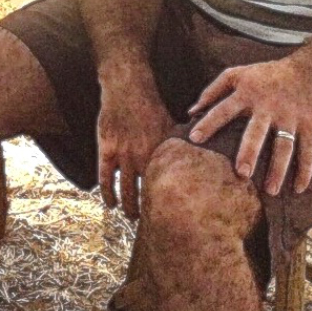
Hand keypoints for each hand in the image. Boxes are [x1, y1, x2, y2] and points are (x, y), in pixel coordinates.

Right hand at [97, 84, 176, 216]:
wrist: (128, 88)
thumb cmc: (152, 106)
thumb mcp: (172, 124)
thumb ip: (183, 144)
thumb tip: (206, 154)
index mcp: (162, 150)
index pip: (167, 182)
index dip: (171, 200)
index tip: (175, 214)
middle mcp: (143, 154)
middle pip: (146, 191)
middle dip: (149, 210)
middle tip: (153, 223)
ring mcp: (123, 153)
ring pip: (125, 188)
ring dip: (129, 206)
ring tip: (132, 218)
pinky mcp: (106, 149)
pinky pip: (106, 177)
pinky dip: (107, 193)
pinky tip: (110, 205)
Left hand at [186, 57, 311, 195]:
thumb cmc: (268, 75)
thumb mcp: (239, 74)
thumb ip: (213, 90)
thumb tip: (190, 111)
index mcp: (248, 94)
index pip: (224, 110)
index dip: (209, 123)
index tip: (194, 139)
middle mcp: (269, 106)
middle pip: (257, 132)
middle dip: (249, 152)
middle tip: (242, 174)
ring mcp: (291, 116)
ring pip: (284, 146)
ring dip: (278, 169)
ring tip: (271, 191)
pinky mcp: (310, 124)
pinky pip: (308, 149)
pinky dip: (305, 169)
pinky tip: (299, 188)